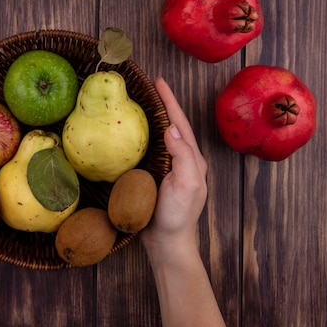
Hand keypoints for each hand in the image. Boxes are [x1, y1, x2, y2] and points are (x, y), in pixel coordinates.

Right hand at [140, 77, 207, 257]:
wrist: (168, 244)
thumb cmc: (177, 217)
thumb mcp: (185, 185)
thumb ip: (183, 156)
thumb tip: (171, 128)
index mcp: (192, 159)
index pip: (180, 123)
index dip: (169, 101)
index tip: (158, 82)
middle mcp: (183, 161)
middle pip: (173, 125)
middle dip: (163, 104)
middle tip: (149, 86)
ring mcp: (170, 169)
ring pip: (163, 136)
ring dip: (154, 117)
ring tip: (142, 102)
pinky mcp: (157, 177)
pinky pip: (152, 149)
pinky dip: (145, 136)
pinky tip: (134, 134)